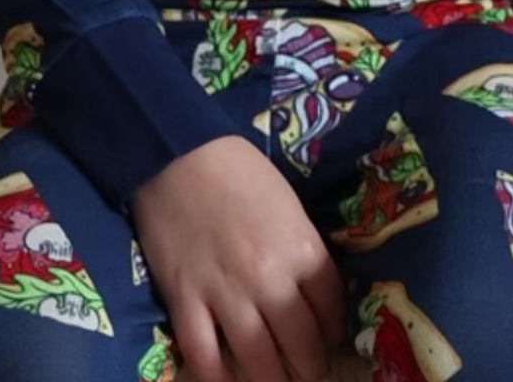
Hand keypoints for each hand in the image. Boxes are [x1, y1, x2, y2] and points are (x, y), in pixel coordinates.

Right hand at [129, 134, 344, 381]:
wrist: (180, 153)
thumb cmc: (240, 170)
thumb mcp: (288, 206)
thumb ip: (301, 251)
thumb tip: (311, 292)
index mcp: (303, 250)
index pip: (331, 311)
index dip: (332, 332)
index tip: (327, 339)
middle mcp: (271, 280)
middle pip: (301, 345)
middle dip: (309, 367)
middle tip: (306, 370)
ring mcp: (226, 295)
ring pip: (259, 363)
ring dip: (272, 380)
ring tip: (275, 380)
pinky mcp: (185, 302)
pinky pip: (205, 358)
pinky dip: (218, 379)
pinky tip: (227, 381)